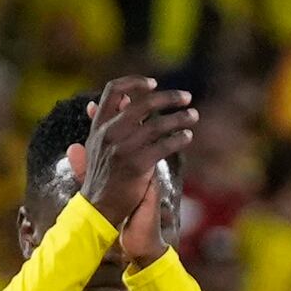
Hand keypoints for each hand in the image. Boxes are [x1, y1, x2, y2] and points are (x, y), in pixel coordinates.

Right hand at [75, 73, 198, 233]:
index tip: (154, 84)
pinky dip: (179, 138)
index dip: (135, 82)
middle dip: (169, 98)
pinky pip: (164, 145)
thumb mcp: (97, 145)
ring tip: (193, 116)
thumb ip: (106, 122)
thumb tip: (116, 99)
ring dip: (180, 118)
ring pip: (158, 124)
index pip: (113, 90)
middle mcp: (109, 133)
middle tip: (186, 98)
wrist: (99, 208)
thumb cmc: (102, 175)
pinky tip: (187, 136)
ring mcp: (123, 148)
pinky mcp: (137, 165)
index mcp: (99, 125)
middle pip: (143, 103)